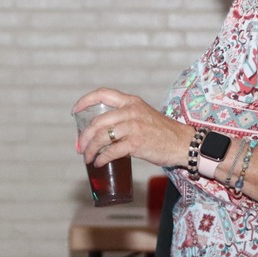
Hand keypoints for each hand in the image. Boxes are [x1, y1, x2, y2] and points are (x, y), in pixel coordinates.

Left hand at [72, 89, 193, 170]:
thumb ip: (124, 119)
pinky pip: (111, 151)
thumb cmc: (162, 132)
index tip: (75, 111)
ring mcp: (133, 127)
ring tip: (87, 158)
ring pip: (101, 137)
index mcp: (131, 102)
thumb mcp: (143, 116)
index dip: (85, 101)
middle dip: (84, 136)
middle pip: (97, 122)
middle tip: (79, 147)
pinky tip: (99, 163)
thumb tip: (102, 134)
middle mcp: (131, 111)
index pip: (103, 93)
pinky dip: (102, 158)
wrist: (182, 142)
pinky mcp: (136, 143)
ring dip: (90, 149)